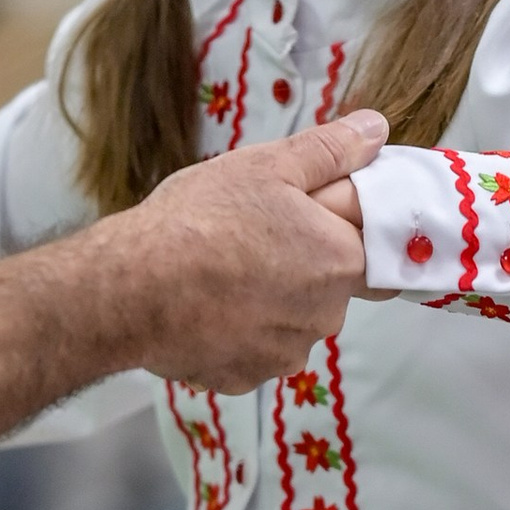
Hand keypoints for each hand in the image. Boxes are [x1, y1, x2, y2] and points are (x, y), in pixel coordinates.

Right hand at [102, 113, 386, 392]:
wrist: (131, 290)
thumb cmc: (201, 221)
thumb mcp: (269, 165)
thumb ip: (331, 151)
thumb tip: (377, 131)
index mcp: (341, 262)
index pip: (377, 254)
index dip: (348, 234)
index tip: (315, 220)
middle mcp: (324, 318)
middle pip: (330, 290)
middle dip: (303, 266)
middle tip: (254, 236)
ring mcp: (284, 355)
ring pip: (290, 321)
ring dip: (269, 301)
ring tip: (221, 272)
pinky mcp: (244, 379)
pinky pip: (252, 350)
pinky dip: (236, 332)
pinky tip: (205, 306)